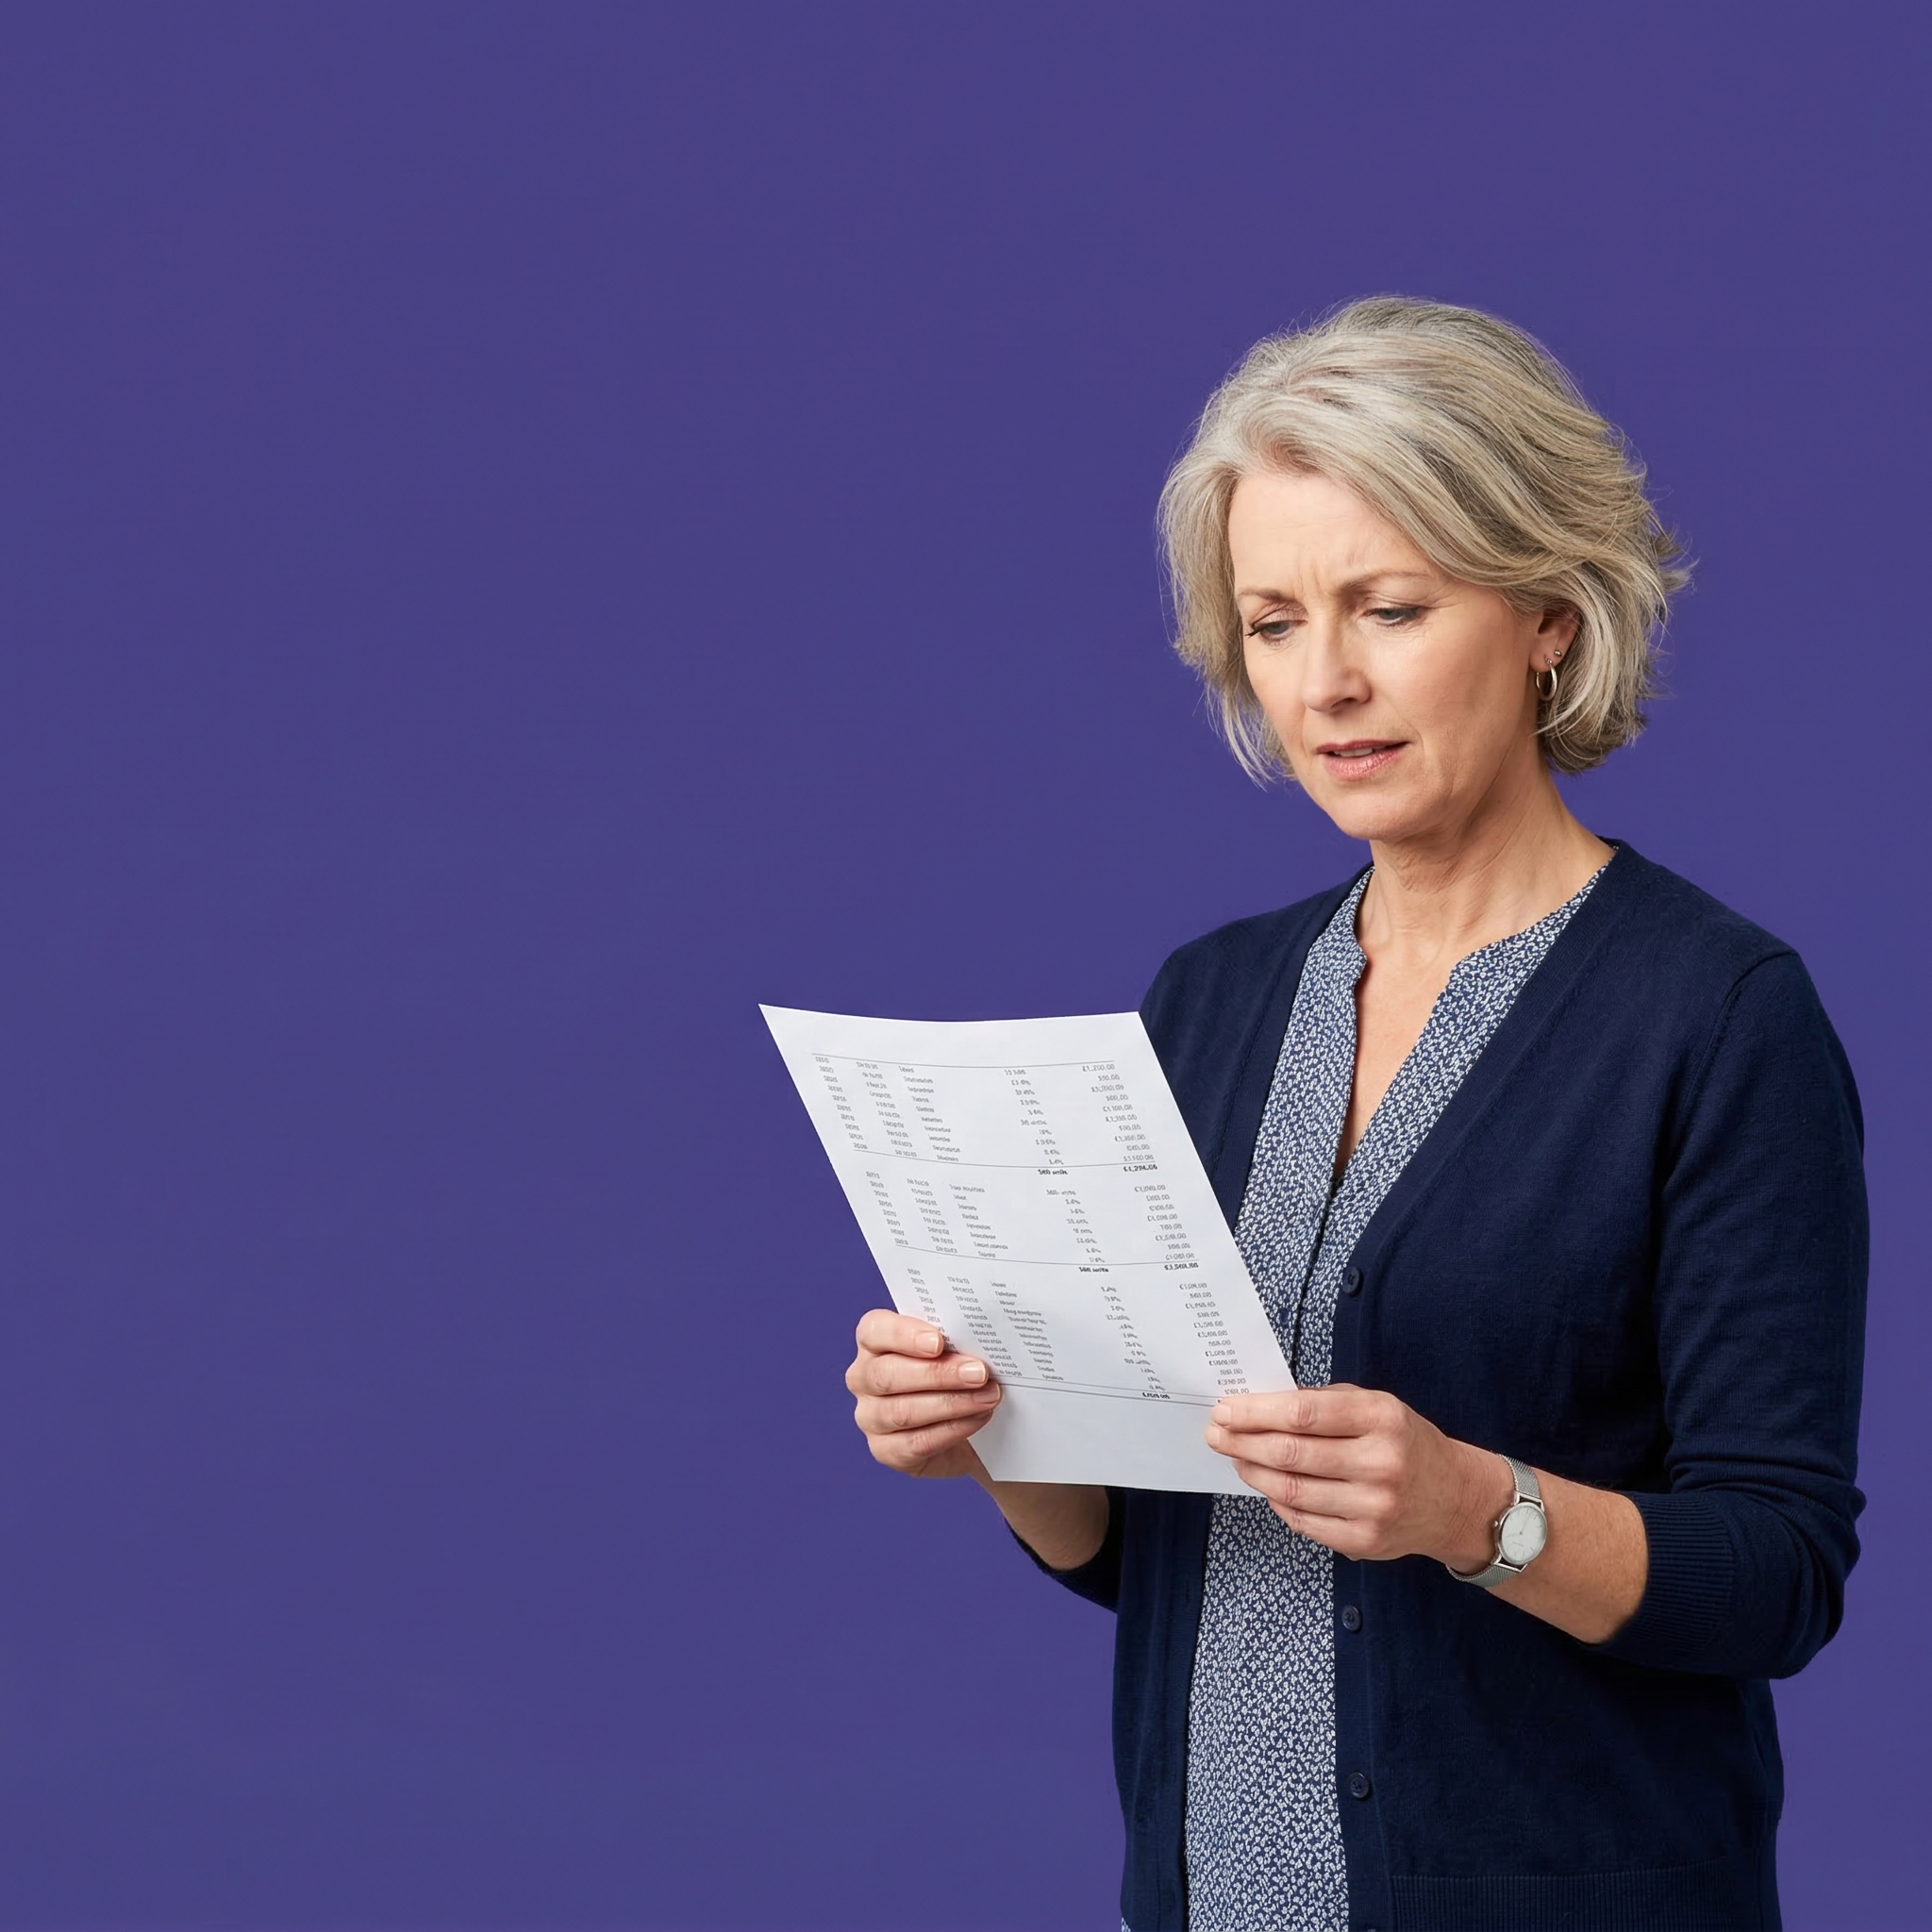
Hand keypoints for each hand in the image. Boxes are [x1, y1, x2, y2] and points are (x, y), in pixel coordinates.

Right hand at [845, 1309, 1002, 1478]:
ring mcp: (870, 1417)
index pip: (874, 1331)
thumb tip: (981, 1339)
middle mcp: (862, 1378)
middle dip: (938, 1374)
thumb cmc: (954, 1373)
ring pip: (902, 1411)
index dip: (904, 1335)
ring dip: (952, 1403)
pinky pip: (916, 1443)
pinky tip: (978, 1418)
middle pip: (888, 1374)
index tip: (939, 1342)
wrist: (961, 1425)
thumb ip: (956, 1339)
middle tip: (979, 1373)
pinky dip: (952, 1430)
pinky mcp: (885, 1450)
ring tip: (988, 1397)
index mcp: (873, 1341)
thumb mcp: (953, 1349)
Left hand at [1206, 1383, 1508, 1568]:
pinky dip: (1277, 1502)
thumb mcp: (1376, 1405)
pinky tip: (1267, 1485)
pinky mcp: (1365, 1541)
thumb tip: (1260, 1407)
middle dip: (1242, 1442)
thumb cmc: (1405, 1443)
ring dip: (1253, 1472)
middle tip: (1215, 1434)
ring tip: (1236, 1458)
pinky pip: (1304, 1522)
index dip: (1255, 1412)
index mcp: (1381, 1419)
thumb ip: (1323, 1403)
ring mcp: (1373, 1508)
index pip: (1303, 1414)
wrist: (1456, 1499)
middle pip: (1291, 1454)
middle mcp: (1380, 1464)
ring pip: (1291, 1491)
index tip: (1225, 1409)